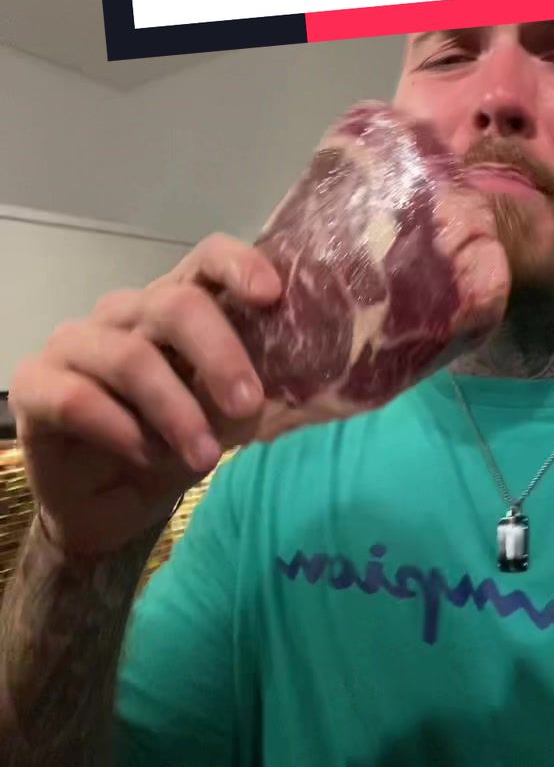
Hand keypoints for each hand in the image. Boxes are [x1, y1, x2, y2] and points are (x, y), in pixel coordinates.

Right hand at [8, 235, 281, 557]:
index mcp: (176, 305)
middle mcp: (126, 313)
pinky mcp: (35, 385)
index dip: (238, 265)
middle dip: (219, 354)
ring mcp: (76, 344)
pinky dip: (120, 430)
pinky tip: (144, 456)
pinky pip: (76, 398)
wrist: (110, 507)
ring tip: (206, 456)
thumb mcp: (226, 420)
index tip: (270, 296)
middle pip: (174, 305)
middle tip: (249, 405)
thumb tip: (305, 384)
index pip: (205, 259)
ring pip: (130, 357)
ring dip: (176, 411)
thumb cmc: (174, 446)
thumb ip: (256, 392)